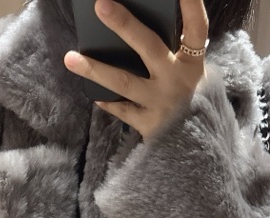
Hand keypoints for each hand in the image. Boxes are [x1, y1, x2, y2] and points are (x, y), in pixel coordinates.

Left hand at [63, 0, 208, 140]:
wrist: (199, 151)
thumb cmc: (192, 106)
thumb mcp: (192, 78)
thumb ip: (174, 58)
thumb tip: (134, 35)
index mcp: (192, 64)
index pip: (196, 27)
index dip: (191, 4)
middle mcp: (177, 80)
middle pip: (149, 46)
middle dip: (124, 24)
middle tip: (101, 5)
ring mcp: (161, 103)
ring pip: (123, 82)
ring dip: (95, 69)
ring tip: (70, 58)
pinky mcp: (149, 125)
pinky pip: (122, 110)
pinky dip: (108, 102)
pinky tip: (95, 96)